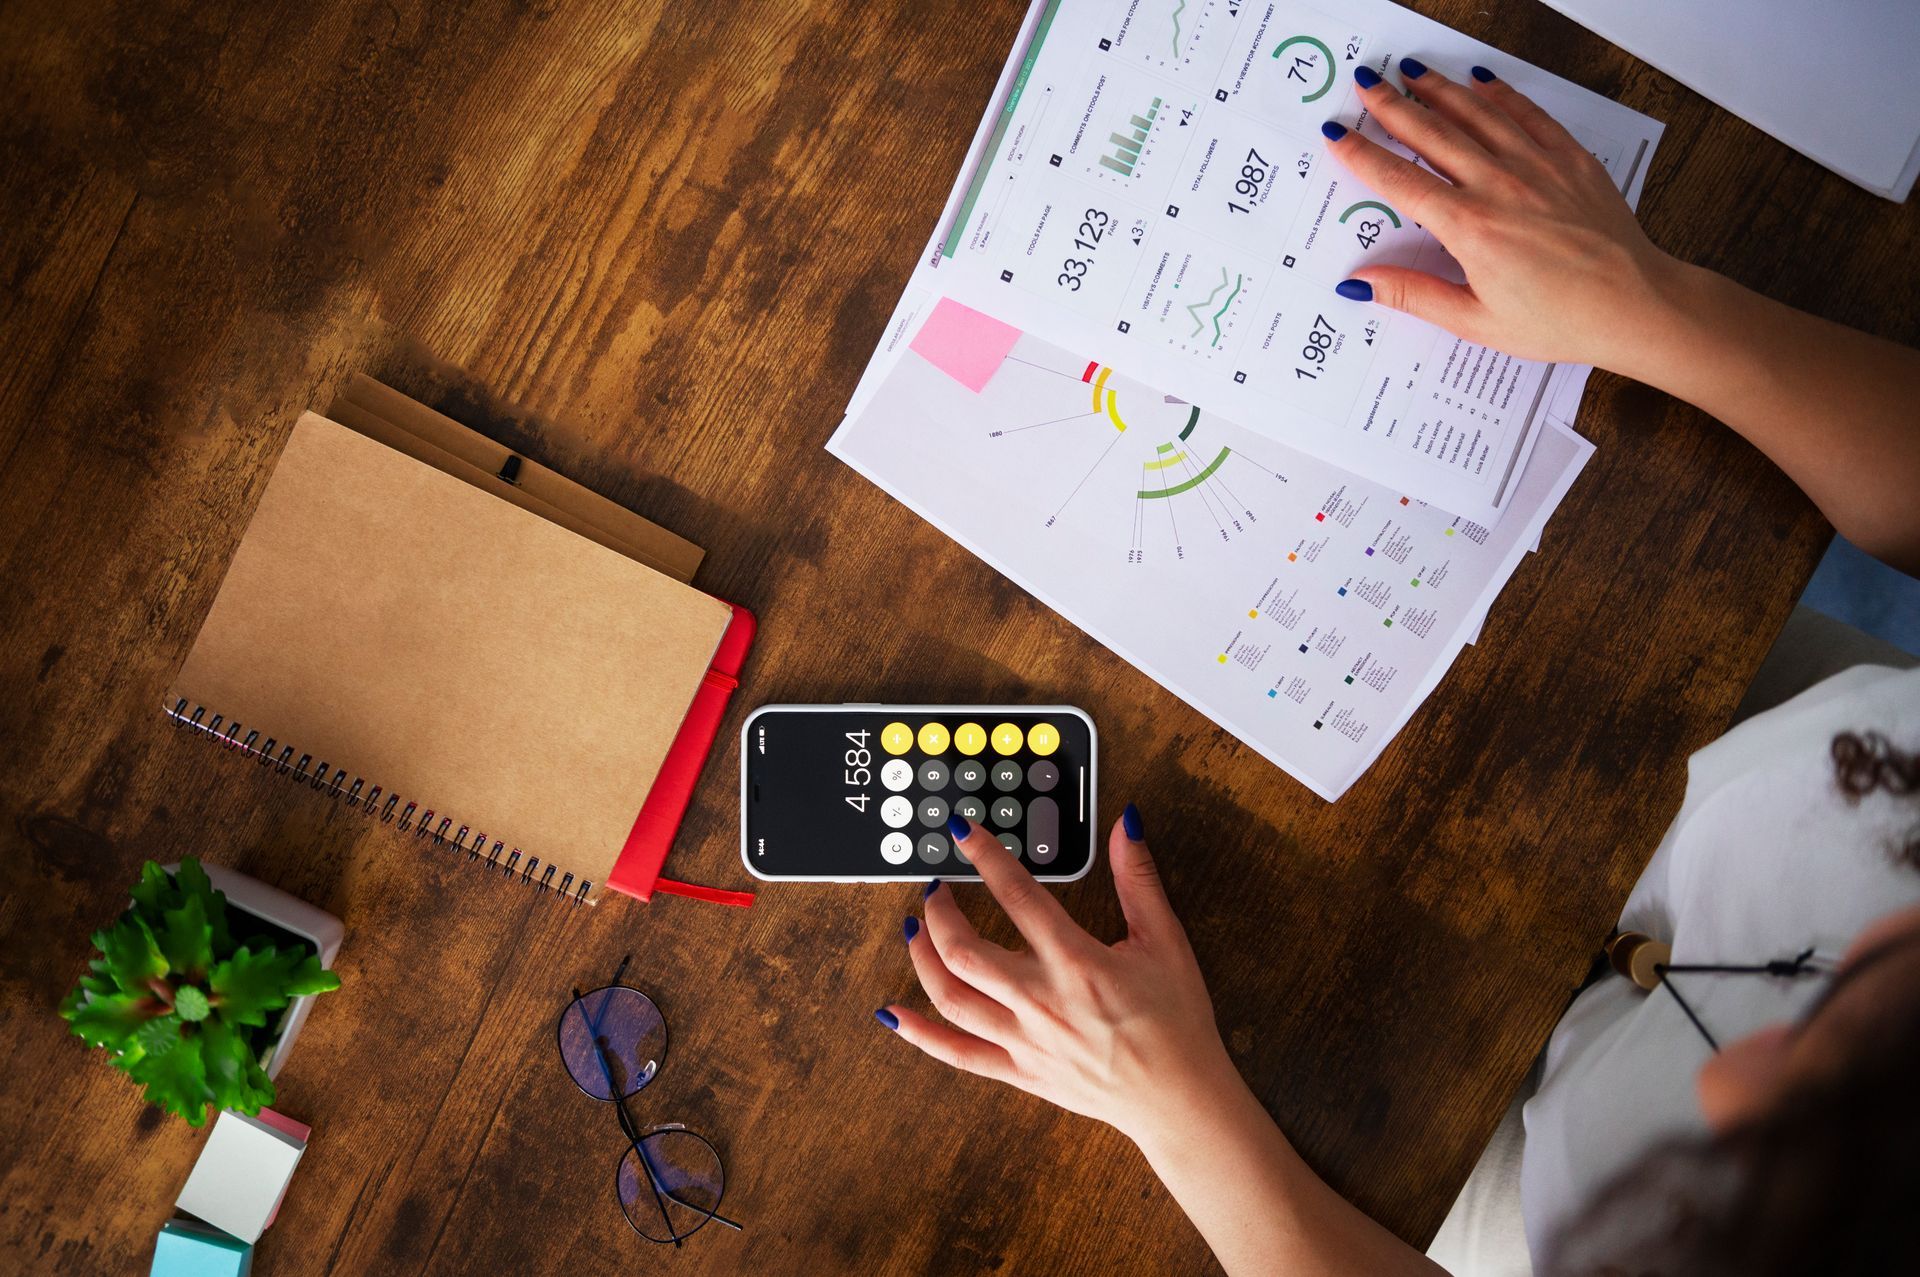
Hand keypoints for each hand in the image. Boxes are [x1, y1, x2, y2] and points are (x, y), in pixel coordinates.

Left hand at [878, 806, 1241, 1147]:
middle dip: (939, 911)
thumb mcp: (1165, 941)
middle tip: (936, 887)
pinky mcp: (1019, 1072)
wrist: (1181, 1098)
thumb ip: (1138, 879)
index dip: (985, 856)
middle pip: (964, 949)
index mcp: (1076, 962)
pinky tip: (892, 1013)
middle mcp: (1041, 1000)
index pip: (1018, 895)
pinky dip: (920, 1034)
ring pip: (950, 997)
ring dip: (922, 958)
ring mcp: (1024, 1040)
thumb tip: (1123, 827)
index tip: (962, 831)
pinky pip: (957, 1054)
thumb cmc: (1177, 1020)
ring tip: (914, 929)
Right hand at [1324, 60, 1681, 375]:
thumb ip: (1414, 295)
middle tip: (1366, 84)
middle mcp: (1500, 187)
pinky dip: (1500, 95)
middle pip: (1433, 135)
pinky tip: (1480, 82)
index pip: (1401, 182)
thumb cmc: (1560, 321)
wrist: (1634, 305)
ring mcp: (1538, 167)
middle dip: (1393, 106)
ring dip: (1440, 90)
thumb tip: (1360, 285)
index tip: (1338, 134)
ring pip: (1477, 115)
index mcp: (1470, 229)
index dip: (1363, 156)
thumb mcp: (1476, 321)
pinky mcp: (1570, 159)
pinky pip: (1528, 115)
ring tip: (1412, 72)